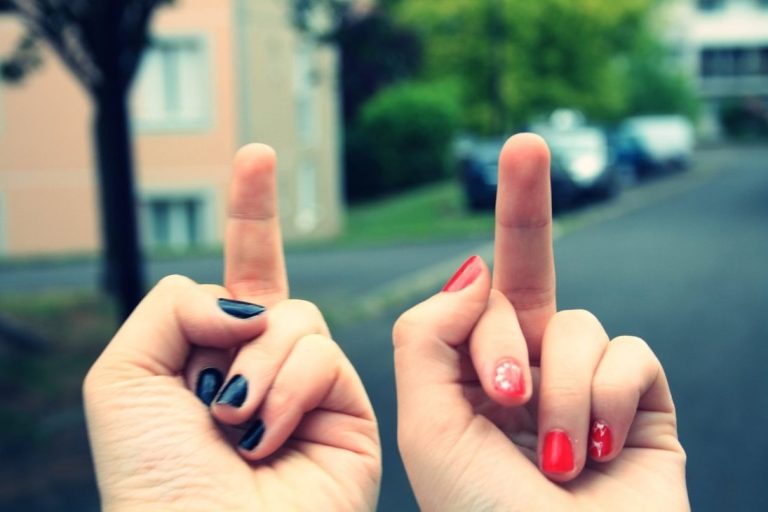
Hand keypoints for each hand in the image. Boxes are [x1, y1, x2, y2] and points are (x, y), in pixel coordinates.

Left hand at [84, 145, 380, 510]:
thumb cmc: (153, 477)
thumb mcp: (124, 375)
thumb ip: (174, 304)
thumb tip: (250, 303)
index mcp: (217, 352)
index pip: (242, 268)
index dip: (250, 211)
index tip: (256, 155)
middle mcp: (269, 365)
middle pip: (276, 292)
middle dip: (242, 329)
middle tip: (212, 399)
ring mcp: (312, 388)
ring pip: (301, 321)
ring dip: (257, 369)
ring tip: (236, 424)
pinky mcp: (349, 411)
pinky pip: (323, 357)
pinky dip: (286, 391)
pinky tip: (266, 436)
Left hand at [393, 134, 687, 510]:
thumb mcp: (429, 426)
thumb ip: (430, 341)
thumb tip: (473, 272)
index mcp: (474, 371)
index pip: (479, 287)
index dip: (497, 221)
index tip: (522, 145)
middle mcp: (529, 366)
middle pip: (532, 267)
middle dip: (528, 203)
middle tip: (523, 151)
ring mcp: (585, 381)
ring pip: (577, 325)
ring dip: (561, 391)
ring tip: (552, 454)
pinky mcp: (642, 400)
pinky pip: (629, 352)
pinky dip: (609, 401)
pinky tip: (596, 449)